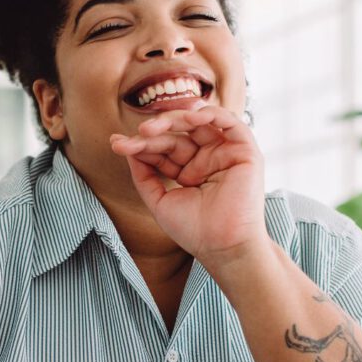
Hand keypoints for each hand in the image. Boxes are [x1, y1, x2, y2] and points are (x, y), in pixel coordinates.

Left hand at [110, 105, 268, 265]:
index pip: (163, 150)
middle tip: (136, 134)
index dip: (140, 145)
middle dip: (154, 133)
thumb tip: (127, 148)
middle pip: (177, 136)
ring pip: (199, 125)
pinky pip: (230, 122)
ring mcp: (225, 154)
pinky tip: (190, 116)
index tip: (116, 145)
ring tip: (150, 129)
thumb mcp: (159, 200)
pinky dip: (212, 114)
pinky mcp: (245, 152)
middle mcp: (207, 159)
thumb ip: (144, 174)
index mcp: (189, 171)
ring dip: (175, 120)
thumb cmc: (194, 230)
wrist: (222, 247)